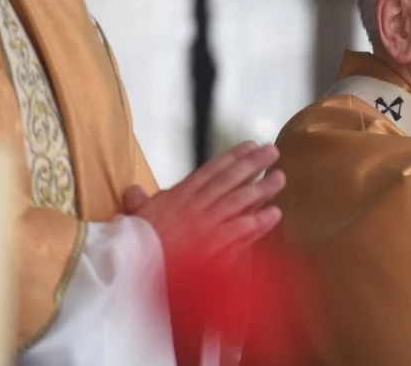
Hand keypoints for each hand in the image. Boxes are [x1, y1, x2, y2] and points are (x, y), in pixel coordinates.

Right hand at [123, 140, 285, 264]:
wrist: (130, 266)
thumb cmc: (131, 243)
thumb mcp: (133, 217)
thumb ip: (139, 202)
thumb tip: (133, 191)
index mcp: (178, 196)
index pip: (211, 170)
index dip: (232, 156)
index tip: (251, 145)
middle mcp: (196, 205)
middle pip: (230, 179)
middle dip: (253, 164)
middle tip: (273, 151)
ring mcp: (206, 225)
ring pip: (239, 201)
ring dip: (262, 188)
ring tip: (280, 177)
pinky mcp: (213, 246)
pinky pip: (240, 231)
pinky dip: (258, 222)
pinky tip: (275, 214)